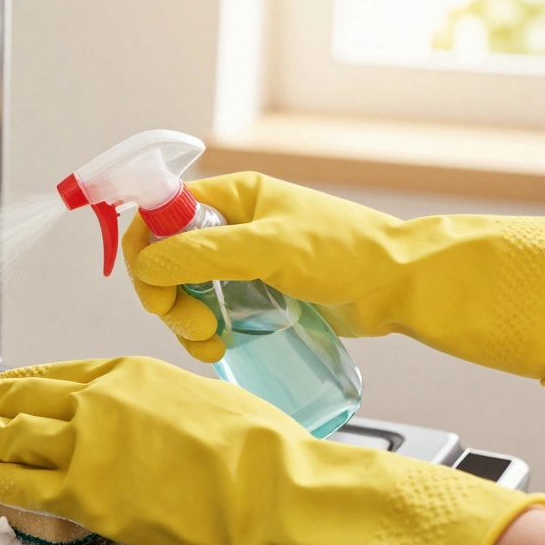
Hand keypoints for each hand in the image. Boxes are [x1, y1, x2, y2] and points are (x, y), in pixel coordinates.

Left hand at [0, 356, 544, 544]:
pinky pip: (22, 485)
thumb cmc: (253, 444)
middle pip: (22, 398)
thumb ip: (153, 401)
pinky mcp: (85, 494)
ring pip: (12, 437)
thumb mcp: (196, 396)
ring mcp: (85, 446)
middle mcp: (96, 401)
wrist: (270, 486)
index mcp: (124, 372)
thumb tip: (142, 416)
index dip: (16, 382)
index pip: (53, 372)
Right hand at [124, 172, 544, 381]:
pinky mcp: (255, 297)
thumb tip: (146, 266)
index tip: (153, 289)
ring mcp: (241, 264)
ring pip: (184, 292)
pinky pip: (211, 313)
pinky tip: (224, 347)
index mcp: (231, 197)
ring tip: (214, 343)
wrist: (400, 285)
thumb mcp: (268, 248)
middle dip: (168, 297)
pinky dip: (206, 334)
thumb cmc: (346, 252)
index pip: (159, 214)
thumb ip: (202, 254)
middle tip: (194, 324)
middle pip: (166, 260)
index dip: (145, 250)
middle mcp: (230, 227)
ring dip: (186, 322)